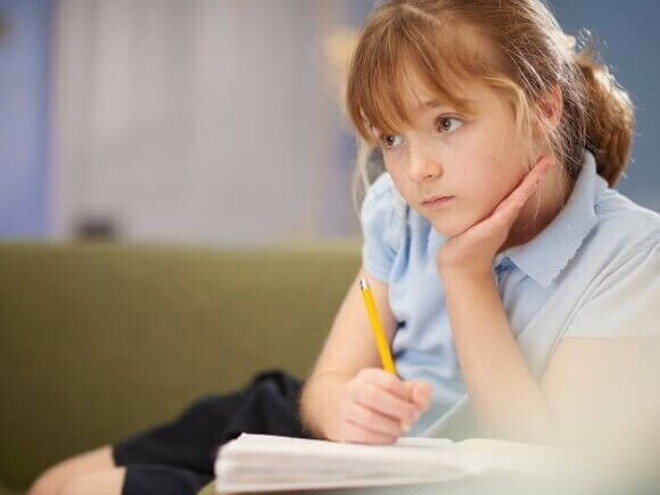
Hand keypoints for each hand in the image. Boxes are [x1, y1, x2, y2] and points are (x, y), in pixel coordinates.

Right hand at [330, 368, 431, 443]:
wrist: (351, 413)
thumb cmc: (383, 402)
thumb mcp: (402, 391)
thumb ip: (420, 391)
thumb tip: (420, 401)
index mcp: (368, 376)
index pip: (389, 381)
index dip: (406, 396)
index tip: (416, 406)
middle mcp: (353, 389)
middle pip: (375, 396)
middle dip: (399, 410)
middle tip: (412, 418)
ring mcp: (345, 409)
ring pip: (369, 418)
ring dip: (391, 427)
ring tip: (400, 429)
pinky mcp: (343, 429)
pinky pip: (363, 436)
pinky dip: (381, 439)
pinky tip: (389, 437)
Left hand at [436, 156, 553, 278]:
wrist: (459, 269)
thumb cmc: (464, 244)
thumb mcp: (473, 222)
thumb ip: (478, 208)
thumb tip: (472, 190)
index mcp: (500, 214)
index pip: (517, 191)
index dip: (529, 176)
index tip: (543, 159)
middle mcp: (502, 218)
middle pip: (522, 193)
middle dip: (535, 176)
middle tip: (549, 158)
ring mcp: (496, 226)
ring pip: (516, 201)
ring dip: (528, 185)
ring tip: (541, 169)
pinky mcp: (486, 233)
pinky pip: (501, 216)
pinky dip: (511, 206)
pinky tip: (519, 197)